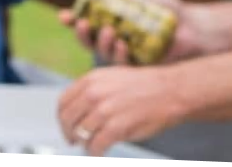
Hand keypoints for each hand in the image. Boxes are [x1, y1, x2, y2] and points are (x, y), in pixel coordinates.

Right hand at [57, 0, 202, 65]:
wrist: (194, 27)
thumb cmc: (169, 7)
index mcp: (112, 21)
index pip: (85, 22)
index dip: (71, 21)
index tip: (64, 15)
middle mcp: (115, 39)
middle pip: (88, 41)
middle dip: (81, 34)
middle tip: (84, 24)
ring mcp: (126, 54)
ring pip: (103, 53)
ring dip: (102, 43)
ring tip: (111, 31)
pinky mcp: (139, 67)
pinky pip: (123, 65)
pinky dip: (120, 55)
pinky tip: (124, 45)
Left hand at [57, 64, 186, 156]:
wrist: (168, 91)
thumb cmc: (142, 86)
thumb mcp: (110, 77)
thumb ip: (91, 90)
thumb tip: (77, 110)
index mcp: (90, 80)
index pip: (63, 103)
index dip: (62, 119)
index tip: (66, 127)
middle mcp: (93, 93)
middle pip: (68, 119)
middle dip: (69, 134)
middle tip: (74, 141)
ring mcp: (105, 110)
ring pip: (81, 134)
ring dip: (84, 144)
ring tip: (91, 147)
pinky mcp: (117, 127)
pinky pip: (97, 145)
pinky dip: (95, 152)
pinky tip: (99, 153)